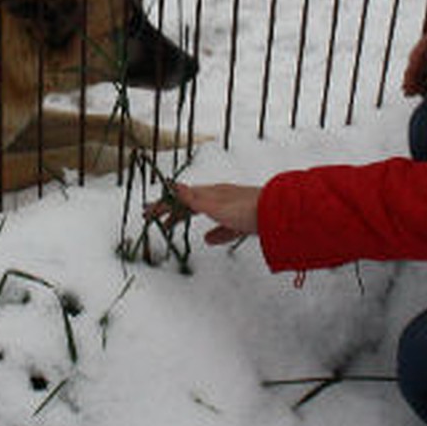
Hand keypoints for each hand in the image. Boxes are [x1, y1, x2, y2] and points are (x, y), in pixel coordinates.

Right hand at [146, 182, 260, 245]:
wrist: (280, 216)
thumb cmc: (246, 210)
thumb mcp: (216, 206)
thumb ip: (194, 199)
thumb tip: (172, 185)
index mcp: (211, 193)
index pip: (181, 197)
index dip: (163, 204)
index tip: (147, 212)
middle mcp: (220, 198)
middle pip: (190, 203)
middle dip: (171, 210)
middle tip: (154, 219)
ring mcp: (232, 210)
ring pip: (204, 214)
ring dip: (186, 219)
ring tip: (174, 227)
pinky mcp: (243, 222)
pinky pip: (222, 227)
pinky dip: (212, 232)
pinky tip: (209, 240)